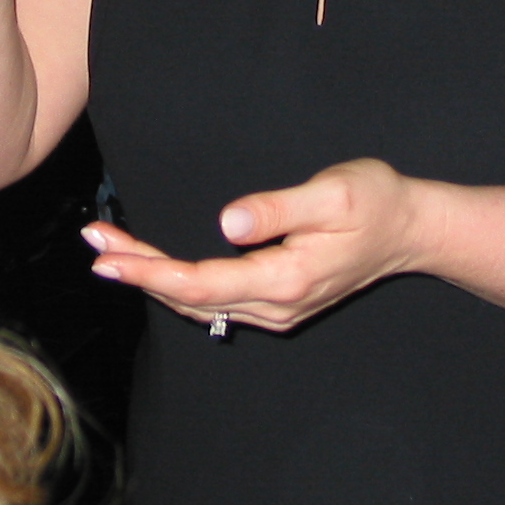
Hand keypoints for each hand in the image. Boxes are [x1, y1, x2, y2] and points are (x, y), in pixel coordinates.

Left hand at [82, 158, 424, 333]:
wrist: (410, 228)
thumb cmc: (374, 202)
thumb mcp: (333, 195)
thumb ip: (279, 208)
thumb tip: (228, 224)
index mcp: (285, 279)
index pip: (202, 283)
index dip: (150, 270)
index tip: (110, 254)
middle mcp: (277, 304)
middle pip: (191, 296)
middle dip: (139, 270)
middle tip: (94, 242)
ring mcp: (278, 308)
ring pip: (201, 301)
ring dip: (154, 277)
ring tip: (111, 249)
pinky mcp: (279, 300)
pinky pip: (217, 299)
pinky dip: (179, 282)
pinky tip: (156, 266)